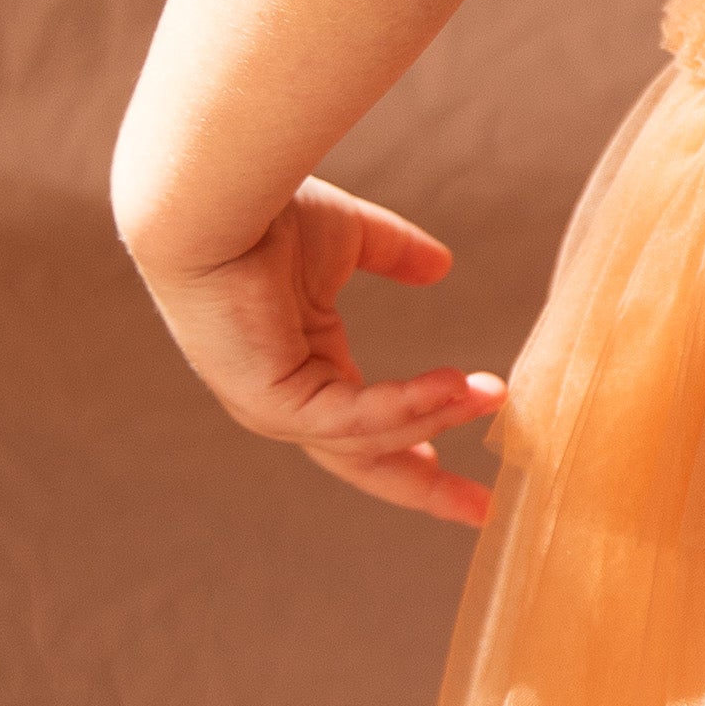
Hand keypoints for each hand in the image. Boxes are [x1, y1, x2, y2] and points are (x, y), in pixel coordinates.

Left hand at [131, 179, 506, 521]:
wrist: (213, 198)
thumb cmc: (263, 212)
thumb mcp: (349, 238)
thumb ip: (394, 255)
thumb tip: (442, 266)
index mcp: (302, 369)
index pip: (366, 426)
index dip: (419, 439)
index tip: (465, 468)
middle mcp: (285, 401)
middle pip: (365, 461)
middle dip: (424, 487)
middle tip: (483, 507)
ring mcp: (272, 408)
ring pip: (368, 438)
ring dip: (435, 419)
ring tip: (491, 393)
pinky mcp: (270, 401)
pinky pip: (352, 416)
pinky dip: (406, 405)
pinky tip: (452, 384)